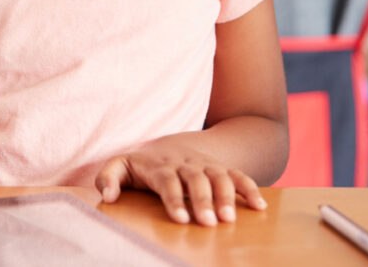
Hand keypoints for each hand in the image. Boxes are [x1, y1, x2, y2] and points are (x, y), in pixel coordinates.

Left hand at [94, 145, 267, 225]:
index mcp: (160, 166)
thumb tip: (108, 196)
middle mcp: (185, 164)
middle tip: (208, 223)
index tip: (181, 219)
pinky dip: (249, 189)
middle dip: (202, 200)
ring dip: (227, 196)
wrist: (172, 143)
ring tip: (229, 219)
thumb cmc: (142, 164)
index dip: (174, 199)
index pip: (167, 181)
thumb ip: (109, 178)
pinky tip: (259, 207)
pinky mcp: (221, 168)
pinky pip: (238, 175)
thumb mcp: (121, 166)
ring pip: (219, 176)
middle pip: (196, 179)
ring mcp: (205, 165)